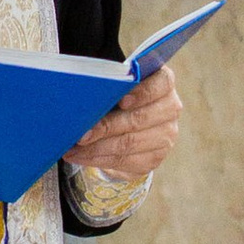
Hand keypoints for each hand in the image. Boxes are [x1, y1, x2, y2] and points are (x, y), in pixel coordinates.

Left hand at [67, 71, 181, 178]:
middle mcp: (169, 109)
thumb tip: (83, 97)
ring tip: (74, 149)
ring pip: (129, 143)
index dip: (142, 92)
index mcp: (163, 83)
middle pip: (138, 119)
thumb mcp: (116, 85)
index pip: (162, 83)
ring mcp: (165, 135)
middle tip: (81, 134)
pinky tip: (81, 157)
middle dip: (106, 128)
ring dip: (97, 148)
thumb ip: (108, 85)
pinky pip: (125, 161)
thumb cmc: (117, 96)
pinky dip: (98, 159)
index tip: (121, 101)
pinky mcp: (154, 157)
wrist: (128, 123)